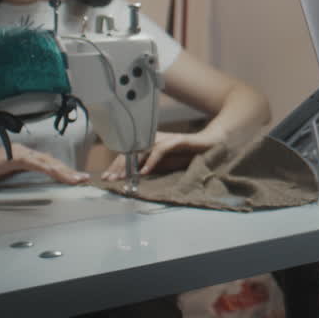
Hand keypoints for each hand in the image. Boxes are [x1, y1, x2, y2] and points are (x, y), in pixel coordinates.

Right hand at [0, 144, 89, 188]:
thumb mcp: (5, 178)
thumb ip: (21, 178)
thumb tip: (36, 186)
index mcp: (23, 156)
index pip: (49, 164)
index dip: (65, 171)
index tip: (78, 178)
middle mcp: (22, 151)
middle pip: (51, 162)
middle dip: (69, 171)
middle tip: (85, 179)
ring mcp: (16, 153)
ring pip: (46, 162)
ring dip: (63, 171)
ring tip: (76, 179)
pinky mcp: (9, 158)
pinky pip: (33, 163)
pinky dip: (46, 169)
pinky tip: (56, 174)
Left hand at [100, 130, 224, 180]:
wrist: (210, 146)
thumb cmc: (187, 155)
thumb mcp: (164, 165)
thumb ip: (150, 167)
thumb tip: (131, 175)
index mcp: (150, 143)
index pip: (129, 153)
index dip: (116, 165)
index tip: (108, 177)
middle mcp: (154, 139)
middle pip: (132, 151)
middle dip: (119, 166)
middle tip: (111, 178)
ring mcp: (165, 139)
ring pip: (142, 150)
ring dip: (131, 165)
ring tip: (123, 177)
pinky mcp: (176, 140)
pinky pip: (160, 151)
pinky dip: (151, 162)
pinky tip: (144, 172)